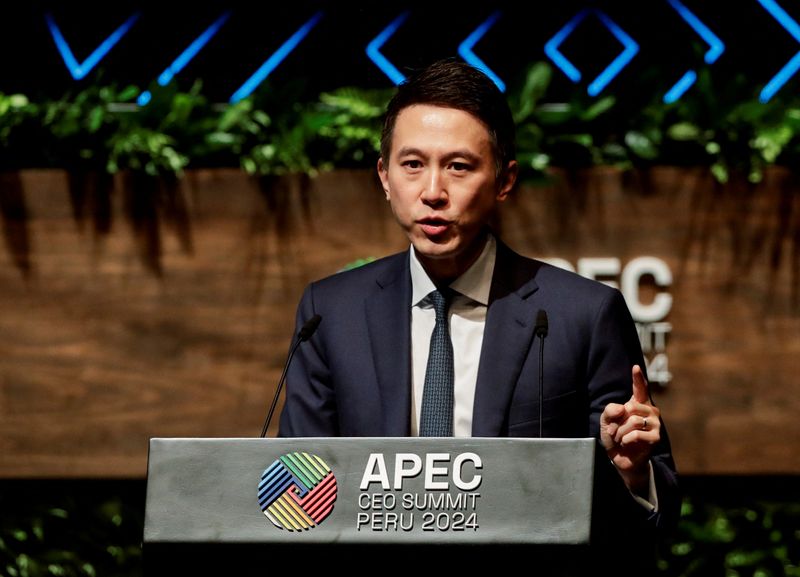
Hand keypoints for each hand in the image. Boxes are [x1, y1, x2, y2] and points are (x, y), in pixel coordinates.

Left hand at [600, 365, 660, 494]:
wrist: (620, 457)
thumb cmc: (614, 436)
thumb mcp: (606, 421)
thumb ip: (610, 410)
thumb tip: (624, 408)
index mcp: (638, 404)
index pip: (640, 388)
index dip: (638, 378)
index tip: (635, 367)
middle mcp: (650, 411)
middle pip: (631, 407)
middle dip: (618, 420)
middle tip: (614, 430)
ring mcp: (655, 424)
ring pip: (633, 420)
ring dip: (620, 431)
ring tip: (620, 438)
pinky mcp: (655, 438)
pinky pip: (636, 434)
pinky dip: (626, 439)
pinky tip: (626, 443)